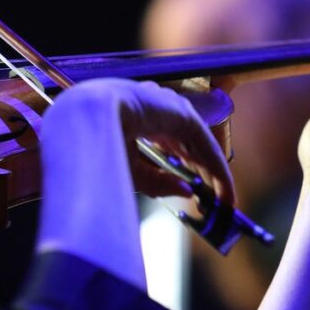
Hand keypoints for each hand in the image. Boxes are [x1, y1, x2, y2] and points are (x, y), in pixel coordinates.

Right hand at [44, 78, 233, 202]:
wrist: (85, 116)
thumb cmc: (93, 140)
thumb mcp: (128, 170)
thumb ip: (157, 182)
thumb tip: (186, 191)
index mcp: (135, 114)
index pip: (165, 139)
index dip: (177, 163)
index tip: (183, 183)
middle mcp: (157, 109)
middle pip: (187, 143)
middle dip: (198, 170)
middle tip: (209, 197)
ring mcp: (172, 109)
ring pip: (199, 146)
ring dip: (212, 173)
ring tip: (222, 200)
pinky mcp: (185, 117)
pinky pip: (205, 147)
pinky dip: (217, 171)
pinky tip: (223, 192)